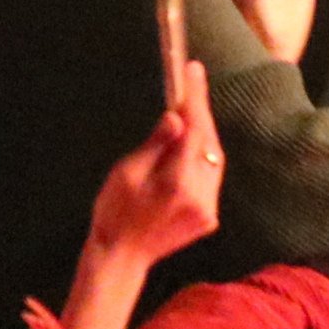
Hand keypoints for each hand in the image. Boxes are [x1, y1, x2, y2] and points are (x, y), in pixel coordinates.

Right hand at [82, 59, 223, 268]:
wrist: (121, 257)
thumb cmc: (114, 211)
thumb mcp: (127, 172)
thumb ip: (157, 145)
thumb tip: (177, 118)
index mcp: (177, 183)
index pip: (194, 130)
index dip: (195, 98)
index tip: (193, 71)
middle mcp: (200, 198)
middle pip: (209, 144)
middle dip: (202, 114)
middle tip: (191, 85)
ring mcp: (207, 211)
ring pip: (214, 160)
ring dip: (204, 134)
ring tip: (191, 110)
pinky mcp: (208, 218)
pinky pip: (211, 177)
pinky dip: (203, 156)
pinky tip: (189, 145)